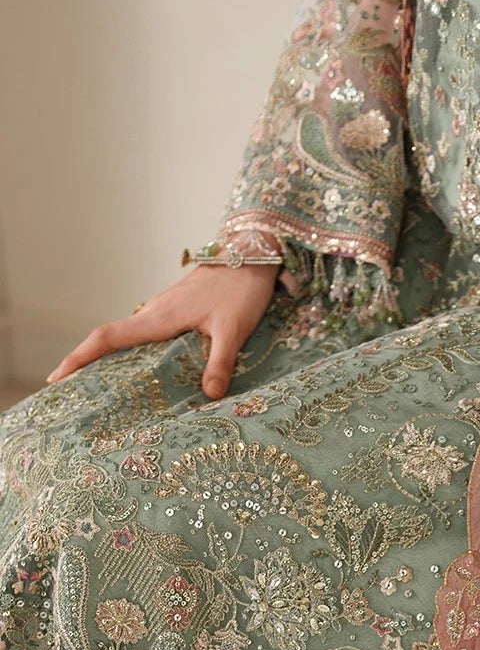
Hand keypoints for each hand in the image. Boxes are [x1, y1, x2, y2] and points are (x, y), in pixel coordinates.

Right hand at [46, 262, 279, 399]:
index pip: (110, 337)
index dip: (81, 356)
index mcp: (161, 316)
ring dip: (111, 357)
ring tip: (99, 387)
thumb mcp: (233, 330)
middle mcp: (155, 311)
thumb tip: (210, 395)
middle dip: (87, 362)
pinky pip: (147, 332)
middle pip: (111, 338)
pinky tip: (142, 368)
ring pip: (129, 334)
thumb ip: (221, 363)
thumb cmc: (241, 289)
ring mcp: (164, 308)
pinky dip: (135, 349)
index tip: (58, 375)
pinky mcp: (176, 307)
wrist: (253, 254)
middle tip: (70, 391)